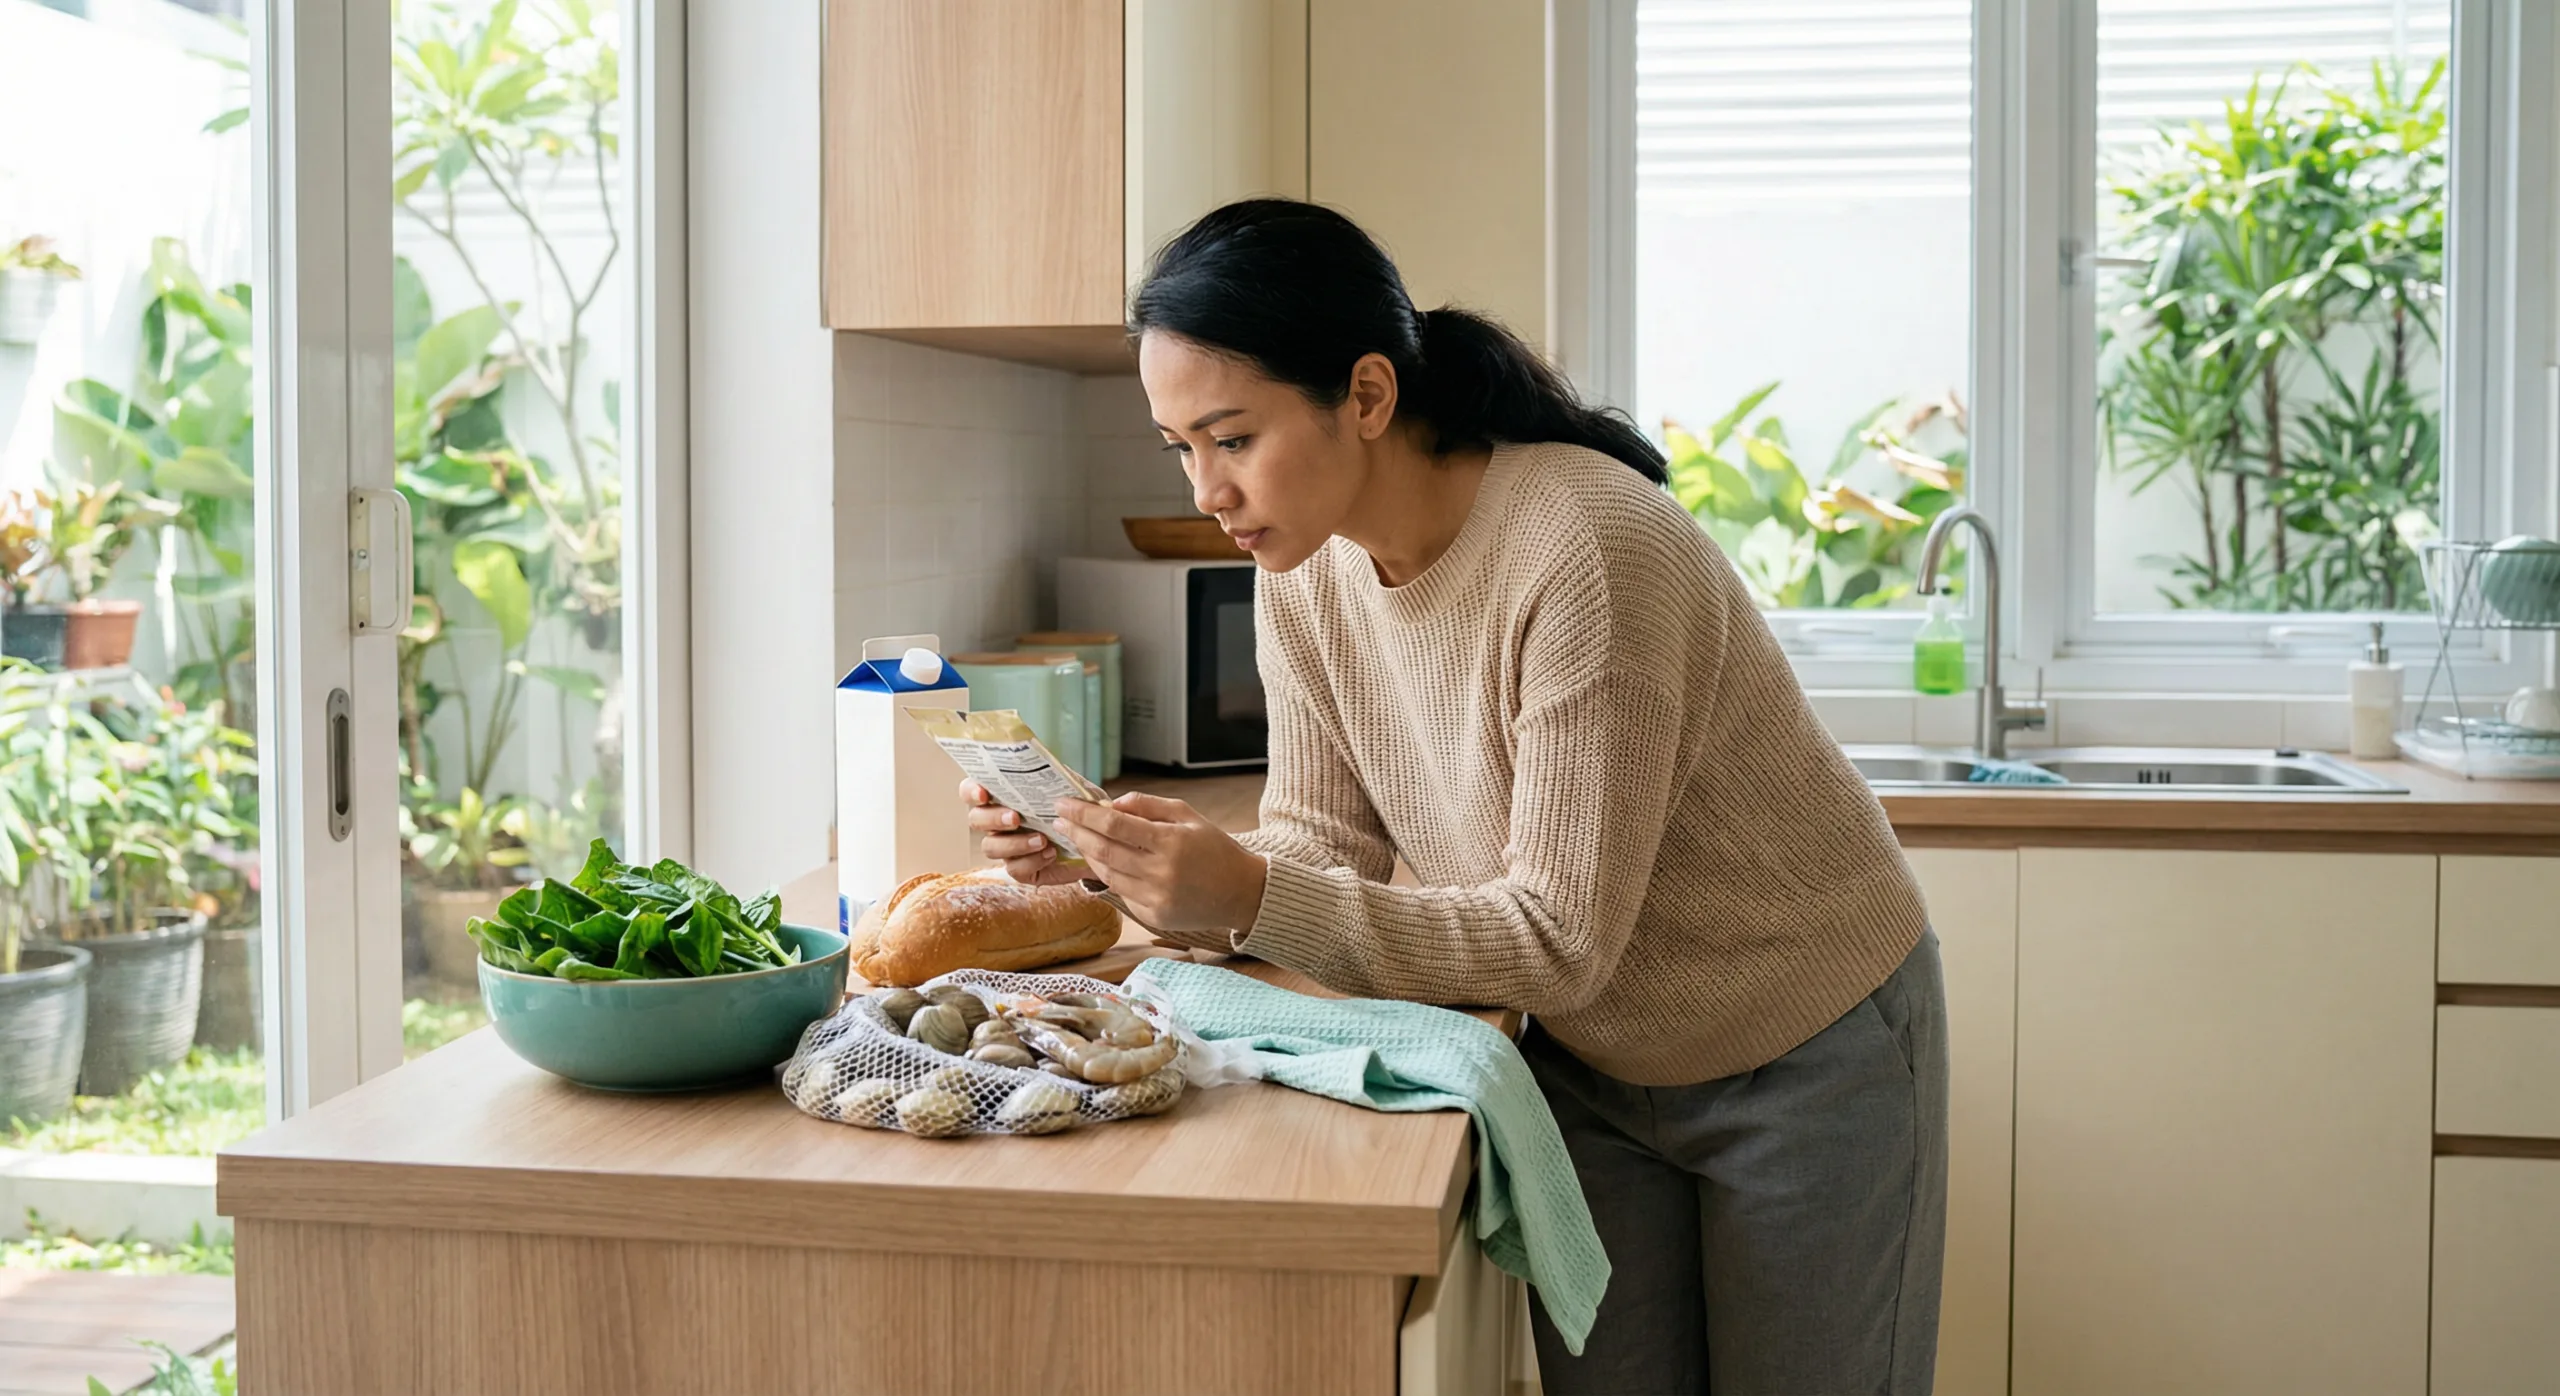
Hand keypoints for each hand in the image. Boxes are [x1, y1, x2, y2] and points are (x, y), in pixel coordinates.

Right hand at [959, 779, 1087, 886]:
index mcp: (1003, 797)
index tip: (983, 794)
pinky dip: (1032, 861)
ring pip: (990, 847)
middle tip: (1015, 818)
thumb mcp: (1071, 789)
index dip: (971, 792)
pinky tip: (1051, 853)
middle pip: (976, 820)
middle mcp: (997, 822)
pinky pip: (1014, 868)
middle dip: (993, 818)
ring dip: (1014, 843)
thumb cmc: (1075, 811)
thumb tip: (1052, 769)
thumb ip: (1058, 778)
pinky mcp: (1019, 869)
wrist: (1096, 842)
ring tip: (1041, 839)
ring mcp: (1006, 847)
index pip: (971, 791)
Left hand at [1053, 792, 1268, 937]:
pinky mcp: (1153, 917)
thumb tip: (1113, 804)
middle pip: (1104, 851)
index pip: (1115, 825)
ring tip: (1077, 837)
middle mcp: (1161, 873)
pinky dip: (1107, 874)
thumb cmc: (1215, 848)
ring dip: (1087, 854)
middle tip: (1061, 820)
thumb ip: (1148, 805)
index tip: (1064, 804)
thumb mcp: (1188, 815)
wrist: (1240, 892)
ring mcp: (1156, 899)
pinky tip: (1101, 860)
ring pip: (1107, 874)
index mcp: (1170, 842)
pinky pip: (1121, 892)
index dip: (1084, 814)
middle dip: (1077, 833)